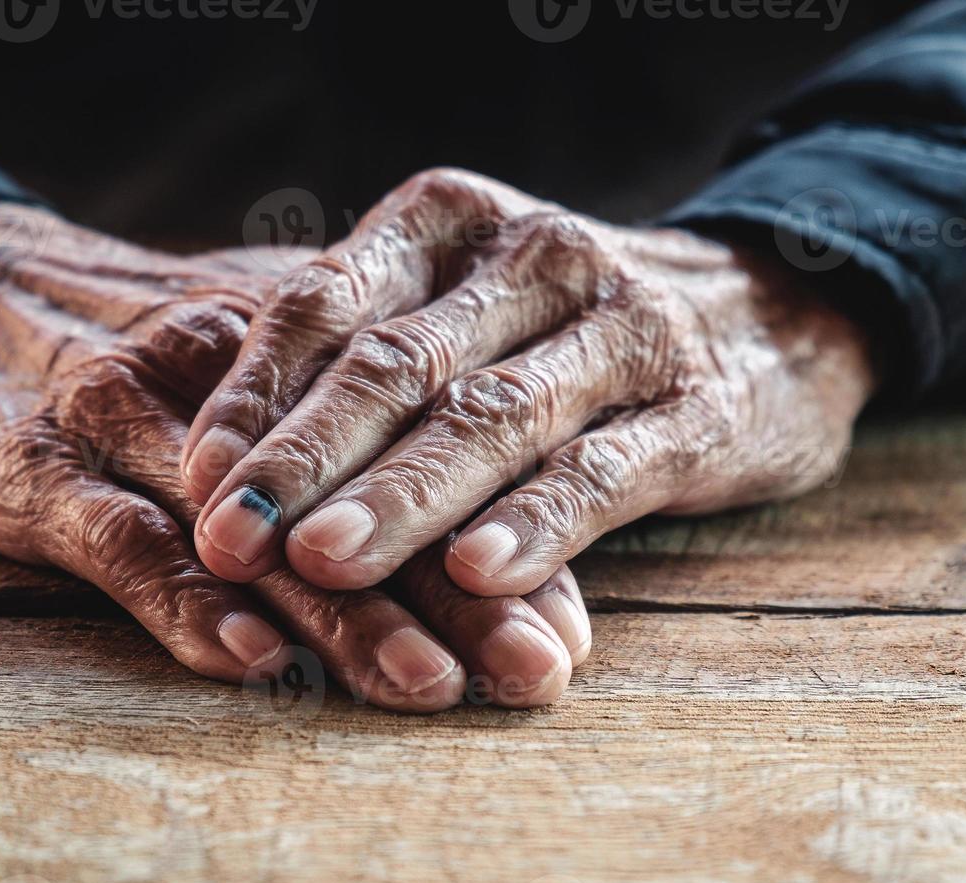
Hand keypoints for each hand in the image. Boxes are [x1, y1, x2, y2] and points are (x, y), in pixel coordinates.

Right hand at [0, 203, 590, 709]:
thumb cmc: (147, 345)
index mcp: (299, 341)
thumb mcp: (265, 359)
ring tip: (429, 684)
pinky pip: (124, 543)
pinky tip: (256, 655)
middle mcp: (226, 369)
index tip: (570, 632)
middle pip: (357, 492)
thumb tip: (509, 526)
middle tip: (533, 673)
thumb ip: (367, 430)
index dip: (501, 538)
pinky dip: (191, 601)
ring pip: (255, 528)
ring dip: (343, 610)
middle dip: (454, 591)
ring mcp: (127, 415)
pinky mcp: (37, 466)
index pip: (419, 449)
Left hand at [182, 168, 875, 594]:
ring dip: (402, 497)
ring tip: (325, 562)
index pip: (326, 302)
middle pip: (399, 364)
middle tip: (232, 539)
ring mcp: (624, 326)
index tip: (196, 484)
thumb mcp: (459, 308)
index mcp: (448, 221)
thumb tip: (220, 472)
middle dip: (307, 460)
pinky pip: (604, 469)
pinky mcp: (699, 408)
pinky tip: (480, 577)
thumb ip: (360, 362)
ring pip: (493, 417)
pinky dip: (538, 525)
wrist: (770, 314)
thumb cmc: (560, 329)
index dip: (255, 396)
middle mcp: (533, 255)